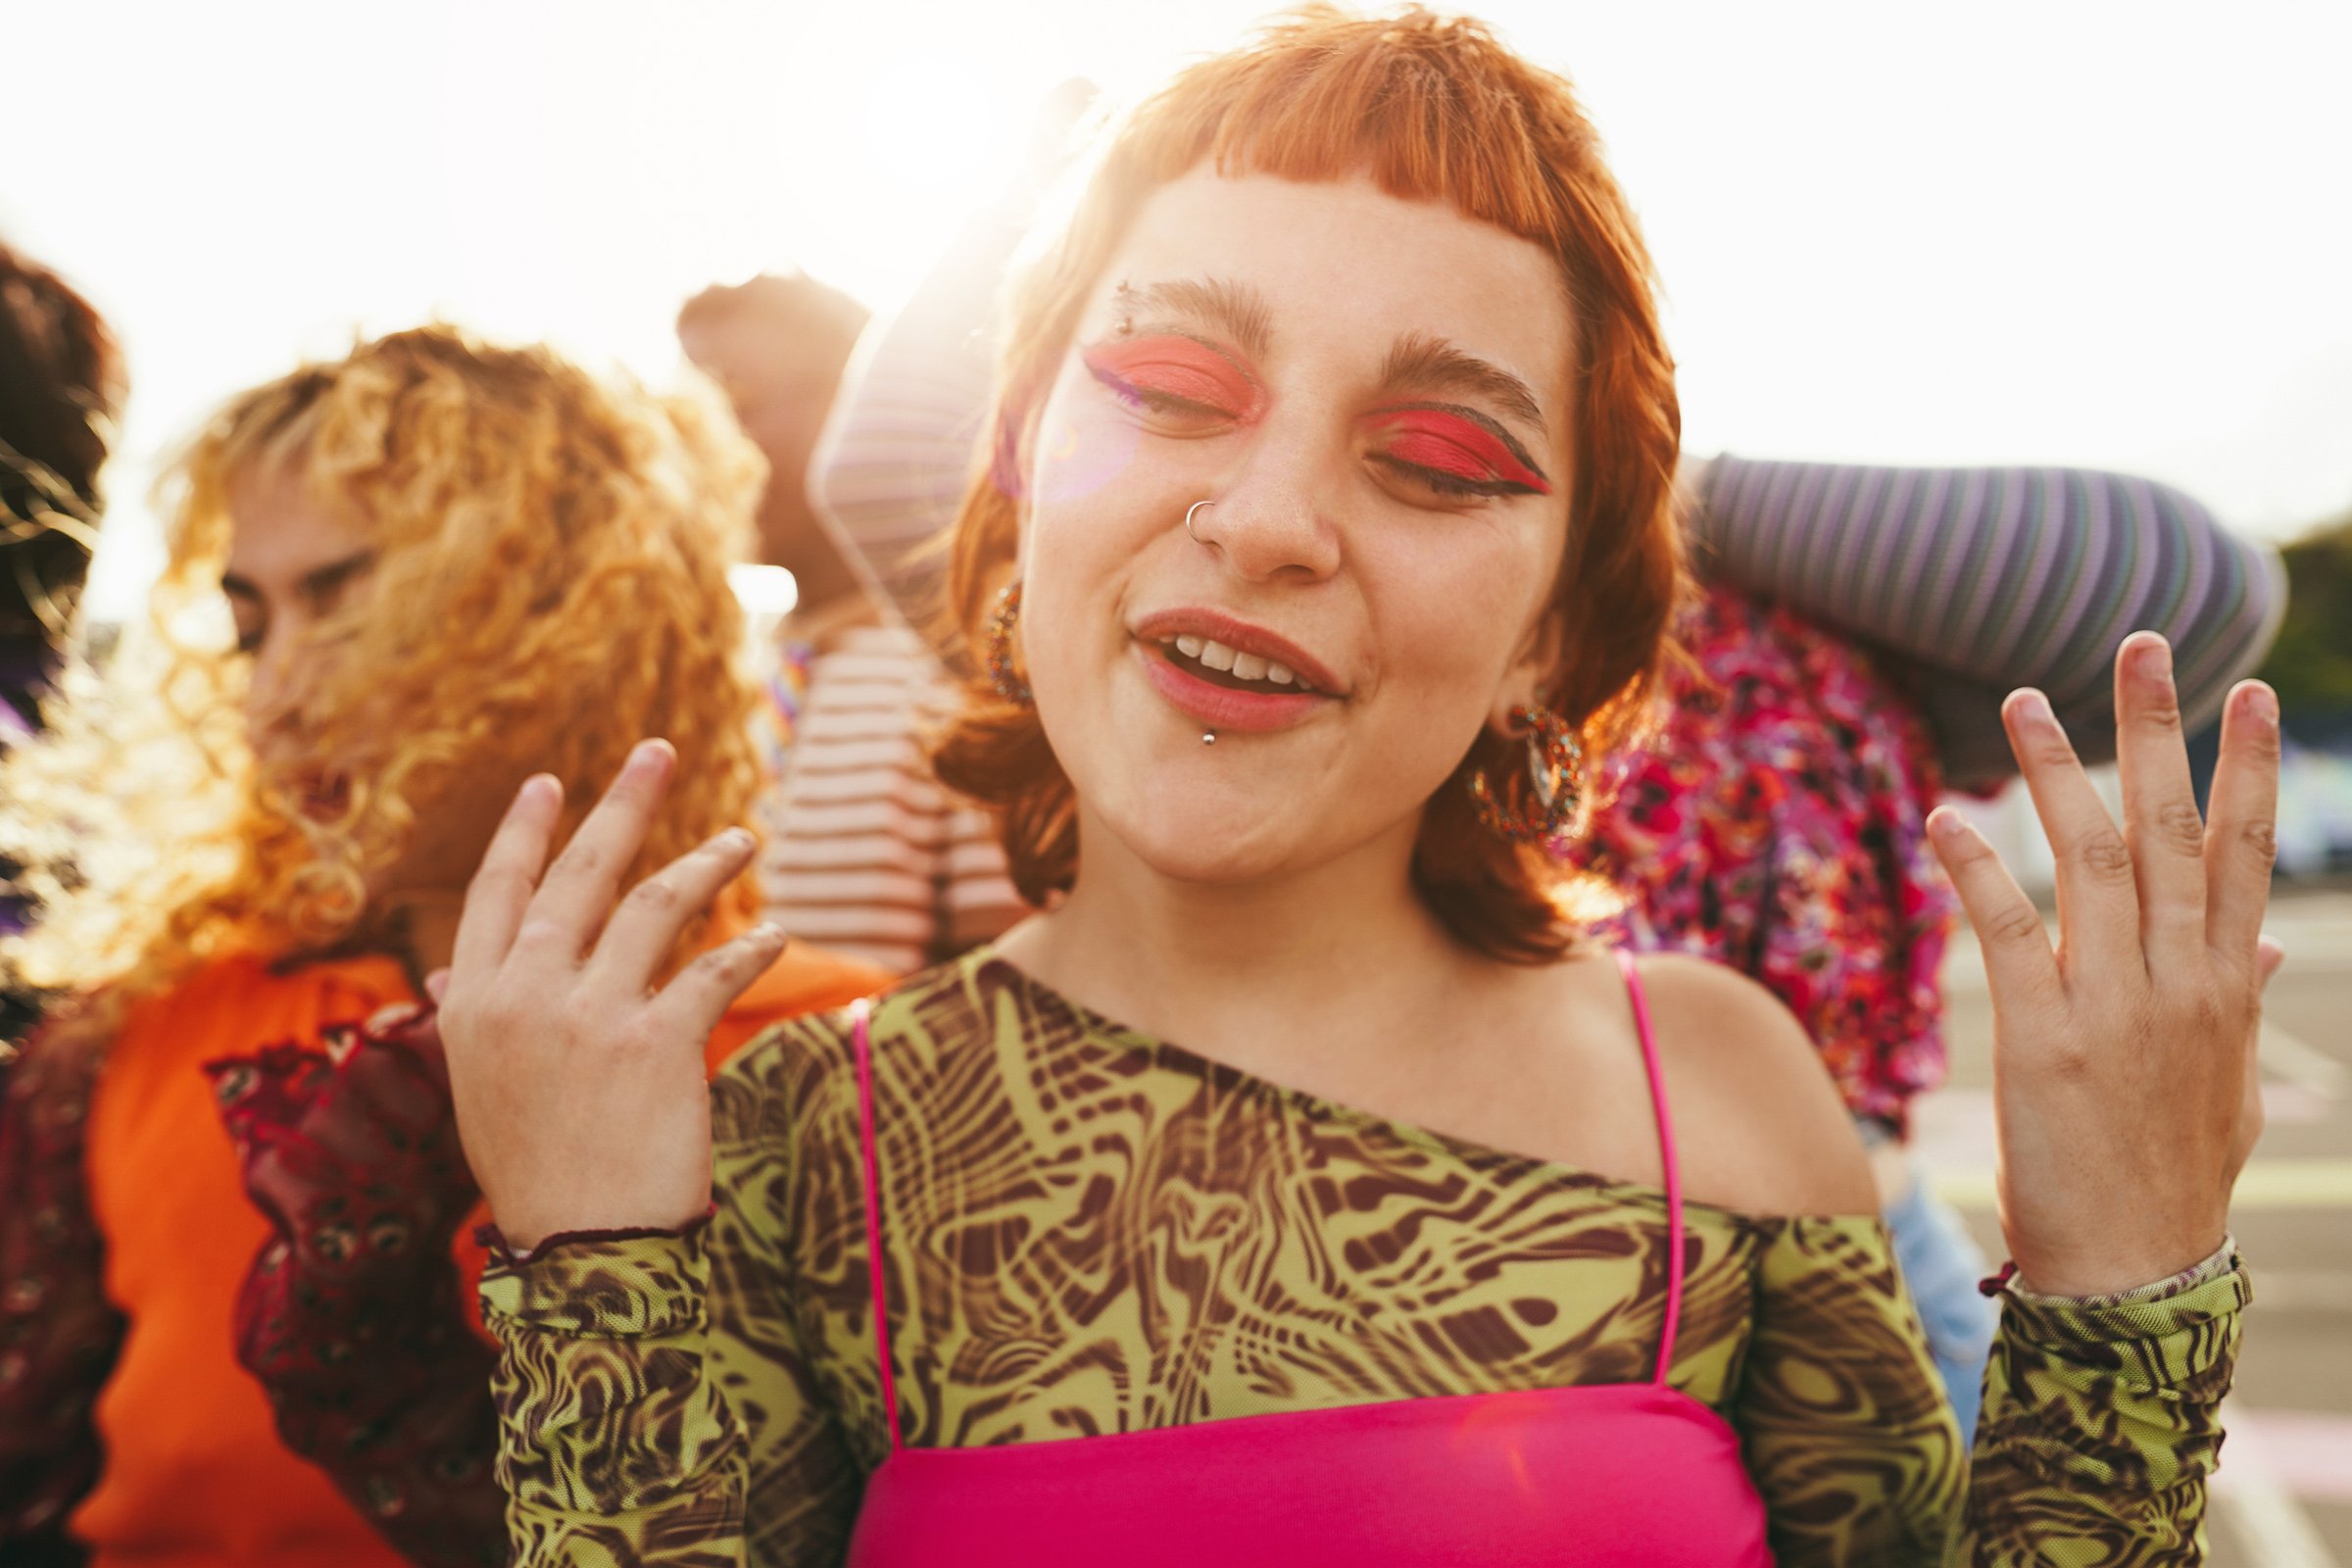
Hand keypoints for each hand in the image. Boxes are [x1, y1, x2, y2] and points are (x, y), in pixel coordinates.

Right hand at [436, 740, 786, 1252]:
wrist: (585, 1252)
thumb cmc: (538, 1173)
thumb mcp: (482, 1090)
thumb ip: (474, 1017)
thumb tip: (446, 969)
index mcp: (476, 1003)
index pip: (497, 894)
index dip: (526, 833)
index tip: (553, 782)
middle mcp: (525, 996)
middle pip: (581, 875)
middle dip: (622, 805)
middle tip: (658, 752)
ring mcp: (589, 1016)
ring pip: (655, 905)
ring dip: (706, 864)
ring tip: (743, 839)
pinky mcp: (655, 1043)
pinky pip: (713, 970)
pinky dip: (752, 949)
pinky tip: (777, 935)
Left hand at [1927, 633, 2277, 1296]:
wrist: (2137, 1272)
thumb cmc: (2176, 1176)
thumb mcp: (2230, 1083)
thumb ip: (2241, 1002)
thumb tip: (2261, 941)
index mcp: (2223, 985)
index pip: (2240, 853)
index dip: (2242, 767)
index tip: (2247, 691)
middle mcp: (2178, 984)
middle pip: (2170, 833)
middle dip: (2156, 733)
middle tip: (2142, 644)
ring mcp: (2114, 1010)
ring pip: (2089, 864)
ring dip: (2055, 774)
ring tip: (2024, 700)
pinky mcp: (2045, 1044)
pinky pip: (2007, 936)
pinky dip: (1978, 870)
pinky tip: (1949, 815)